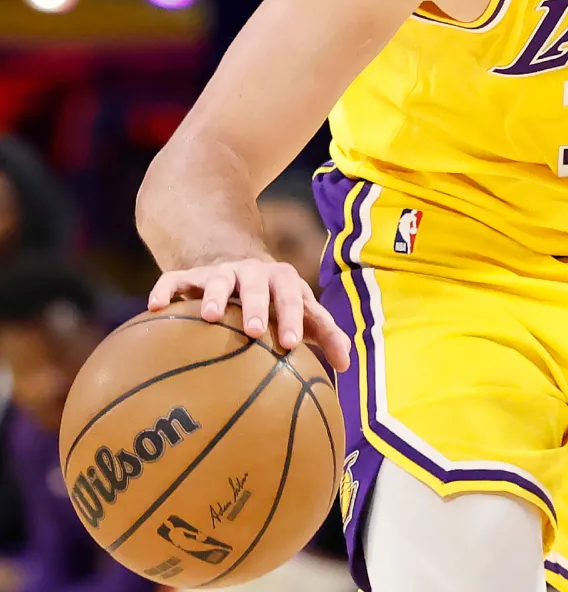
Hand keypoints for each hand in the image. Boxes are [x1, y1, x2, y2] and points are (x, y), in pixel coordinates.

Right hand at [148, 258, 351, 370]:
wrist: (237, 267)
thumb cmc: (277, 302)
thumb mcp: (301, 313)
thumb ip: (324, 335)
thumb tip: (347, 366)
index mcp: (283, 280)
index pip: (293, 297)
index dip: (294, 317)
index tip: (292, 344)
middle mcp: (253, 272)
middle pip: (258, 284)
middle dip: (258, 306)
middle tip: (255, 331)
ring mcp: (220, 272)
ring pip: (218, 279)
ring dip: (216, 295)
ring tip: (210, 317)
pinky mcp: (190, 276)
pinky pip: (174, 279)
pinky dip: (165, 289)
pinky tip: (154, 307)